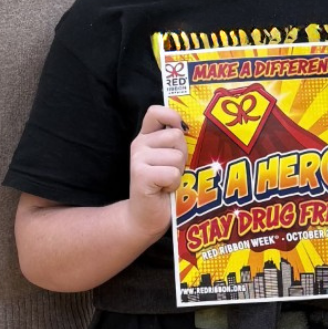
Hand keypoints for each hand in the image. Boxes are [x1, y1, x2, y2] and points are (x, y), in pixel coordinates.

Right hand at [128, 105, 186, 239]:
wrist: (145, 217)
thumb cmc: (163, 187)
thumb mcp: (169, 160)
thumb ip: (175, 142)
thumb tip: (189, 128)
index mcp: (146, 137)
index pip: (156, 111)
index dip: (171, 116)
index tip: (179, 130)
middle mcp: (139, 145)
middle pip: (176, 136)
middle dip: (182, 155)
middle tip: (171, 170)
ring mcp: (138, 159)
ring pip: (177, 156)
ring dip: (178, 173)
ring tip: (167, 182)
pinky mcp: (140, 175)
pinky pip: (172, 173)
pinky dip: (173, 184)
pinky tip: (163, 190)